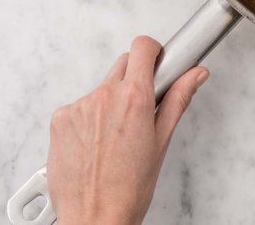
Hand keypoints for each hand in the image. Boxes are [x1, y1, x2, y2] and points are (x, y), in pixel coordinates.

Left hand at [47, 36, 208, 224]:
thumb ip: (178, 99)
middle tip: (140, 109)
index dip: (153, 52)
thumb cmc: (128, 189)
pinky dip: (87, 119)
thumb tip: (195, 75)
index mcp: (134, 98)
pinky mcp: (60, 119)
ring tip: (115, 137)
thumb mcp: (161, 141)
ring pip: (101, 88)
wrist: (95, 217)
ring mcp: (78, 107)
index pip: (142, 47)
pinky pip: (79, 106)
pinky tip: (95, 143)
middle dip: (134, 79)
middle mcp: (104, 96)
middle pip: (122, 64)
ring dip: (110, 102)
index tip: (157, 62)